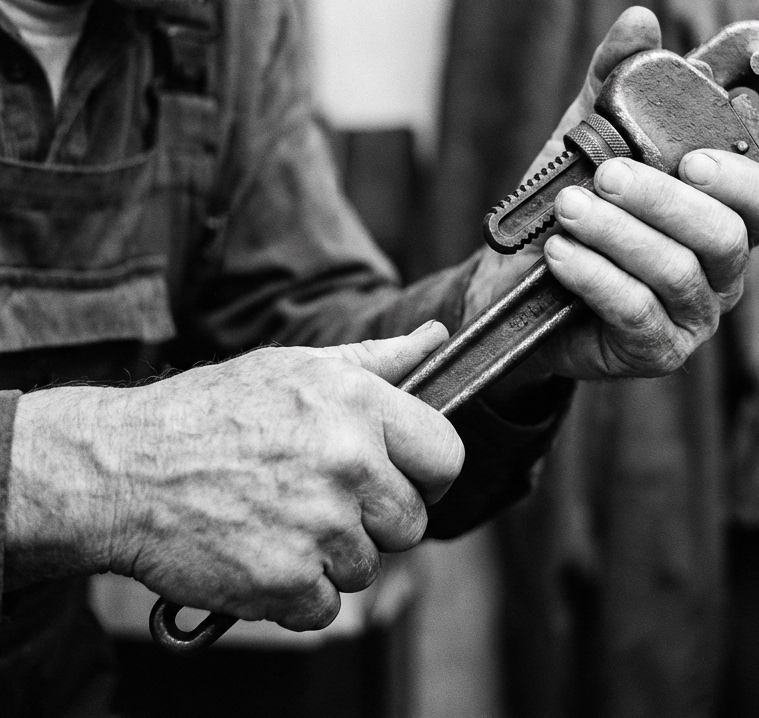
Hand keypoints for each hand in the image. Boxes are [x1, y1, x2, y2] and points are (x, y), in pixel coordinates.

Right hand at [5, 322, 462, 630]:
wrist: (124, 469)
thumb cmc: (215, 411)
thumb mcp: (300, 367)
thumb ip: (379, 360)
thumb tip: (437, 338)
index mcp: (360, 405)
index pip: (447, 457)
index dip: (427, 473)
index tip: (401, 478)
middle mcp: (349, 464)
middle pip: (410, 524)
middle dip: (373, 520)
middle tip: (321, 499)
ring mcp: (318, 526)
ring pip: (366, 568)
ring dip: (330, 556)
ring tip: (279, 518)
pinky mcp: (284, 582)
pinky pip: (325, 606)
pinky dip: (295, 592)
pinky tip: (260, 550)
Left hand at [466, 7, 758, 380]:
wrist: (514, 283)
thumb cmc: (569, 210)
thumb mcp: (587, 143)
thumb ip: (613, 85)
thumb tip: (638, 20)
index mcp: (719, 217)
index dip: (742, 180)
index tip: (692, 157)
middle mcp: (720, 271)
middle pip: (723, 237)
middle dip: (662, 200)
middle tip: (607, 176)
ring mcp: (692, 316)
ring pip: (677, 272)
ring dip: (618, 234)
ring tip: (568, 208)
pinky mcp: (655, 351)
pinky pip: (637, 314)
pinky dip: (595, 277)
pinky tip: (559, 254)